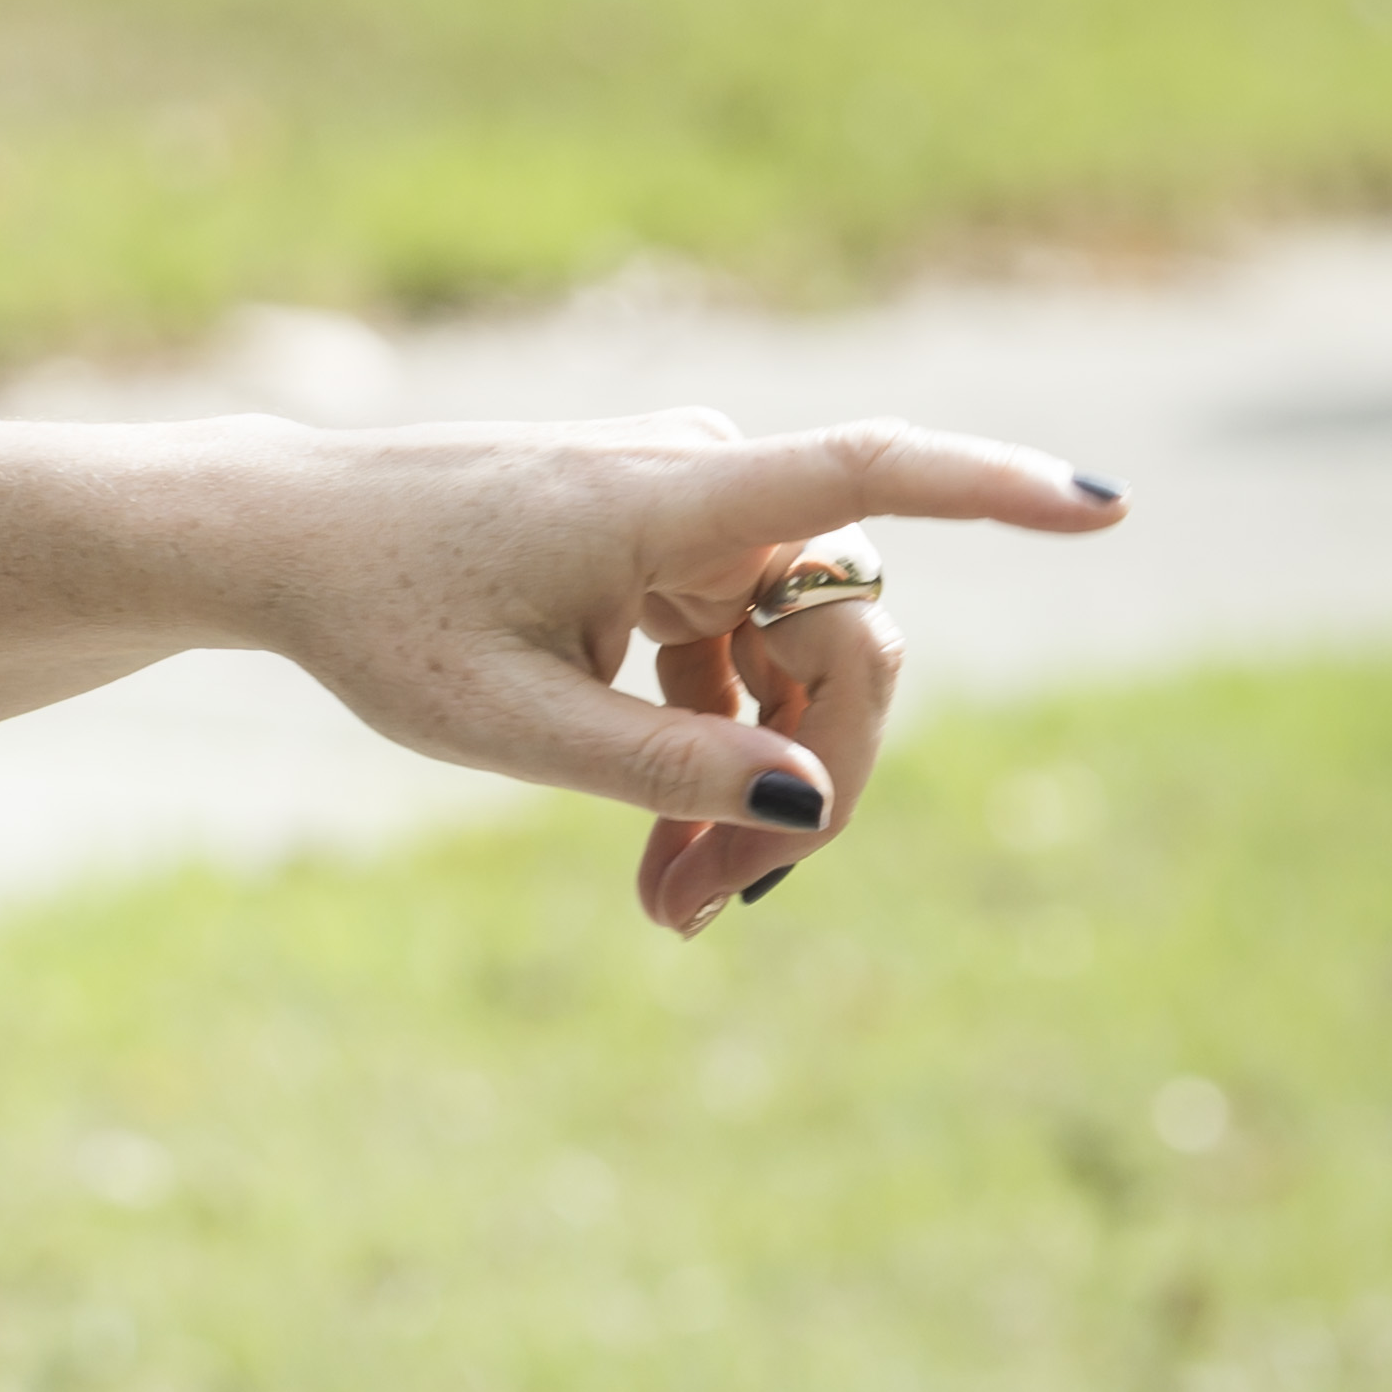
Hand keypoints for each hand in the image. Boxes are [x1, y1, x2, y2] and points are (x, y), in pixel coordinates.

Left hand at [233, 410, 1120, 935]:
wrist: (285, 546)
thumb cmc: (378, 618)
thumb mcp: (502, 724)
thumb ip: (657, 767)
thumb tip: (807, 807)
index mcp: (668, 500)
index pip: (867, 474)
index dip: (995, 488)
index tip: (1106, 507)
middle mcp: (705, 487)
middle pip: (841, 647)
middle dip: (804, 789)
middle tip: (704, 918)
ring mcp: (696, 515)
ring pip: (796, 667)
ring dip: (756, 790)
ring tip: (668, 913)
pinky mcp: (675, 551)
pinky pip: (744, 661)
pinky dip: (719, 755)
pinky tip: (669, 863)